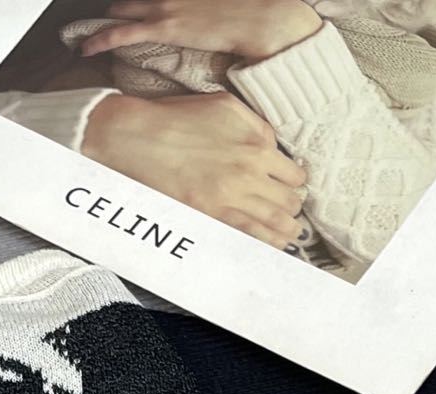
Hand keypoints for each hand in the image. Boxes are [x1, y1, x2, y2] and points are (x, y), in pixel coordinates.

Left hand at [81, 0, 322, 61]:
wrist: (260, 18)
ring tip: (83, 36)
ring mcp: (165, 7)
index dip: (135, 6)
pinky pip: (122, 32)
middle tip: (100, 17)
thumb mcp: (227, 11)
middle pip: (130, 0)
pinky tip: (86, 48)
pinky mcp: (164, 26)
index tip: (125, 11)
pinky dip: (101, 39)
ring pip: (120, 11)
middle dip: (114, 8)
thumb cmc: (250, 17)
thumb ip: (211, 15)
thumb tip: (210, 26)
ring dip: (102, 22)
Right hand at [81, 93, 306, 248]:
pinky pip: (249, 237)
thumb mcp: (226, 106)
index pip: (294, 175)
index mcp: (257, 146)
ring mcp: (230, 200)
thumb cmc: (178, 118)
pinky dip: (266, 243)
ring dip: (286, 231)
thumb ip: (257, 125)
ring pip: (275, 224)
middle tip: (290, 210)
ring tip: (289, 233)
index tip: (290, 186)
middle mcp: (249, 176)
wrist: (140, 138)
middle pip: (289, 202)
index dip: (295, 182)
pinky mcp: (211, 217)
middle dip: (293, 207)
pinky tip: (271, 245)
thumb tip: (273, 146)